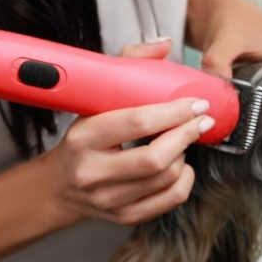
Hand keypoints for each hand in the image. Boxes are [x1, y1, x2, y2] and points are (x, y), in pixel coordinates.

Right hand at [39, 40, 214, 225]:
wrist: (60, 188)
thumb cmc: (83, 141)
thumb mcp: (93, 102)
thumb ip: (127, 67)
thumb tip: (164, 45)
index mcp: (84, 137)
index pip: (136, 123)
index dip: (174, 112)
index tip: (195, 103)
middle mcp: (93, 172)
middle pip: (155, 158)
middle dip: (186, 136)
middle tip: (201, 121)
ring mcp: (110, 199)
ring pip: (166, 178)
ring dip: (185, 156)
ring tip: (183, 141)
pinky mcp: (125, 216)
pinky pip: (170, 199)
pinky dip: (185, 180)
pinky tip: (182, 165)